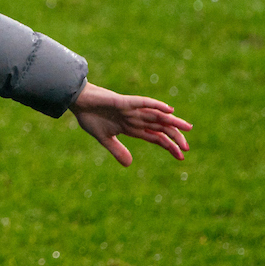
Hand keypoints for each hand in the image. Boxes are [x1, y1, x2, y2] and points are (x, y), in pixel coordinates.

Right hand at [69, 81, 191, 166]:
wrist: (77, 101)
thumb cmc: (89, 116)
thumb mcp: (103, 138)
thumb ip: (117, 149)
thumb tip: (129, 164)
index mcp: (131, 127)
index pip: (155, 137)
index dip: (169, 146)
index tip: (181, 156)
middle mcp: (135, 118)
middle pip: (160, 127)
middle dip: (174, 137)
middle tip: (187, 148)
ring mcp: (131, 110)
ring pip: (156, 115)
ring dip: (172, 122)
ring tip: (187, 128)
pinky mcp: (124, 102)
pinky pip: (143, 103)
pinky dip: (156, 105)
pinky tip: (169, 109)